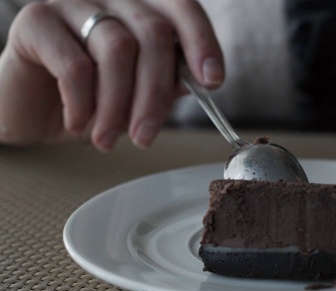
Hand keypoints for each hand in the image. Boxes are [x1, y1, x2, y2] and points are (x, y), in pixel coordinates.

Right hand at [0, 0, 223, 151]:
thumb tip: (199, 82)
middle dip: (155, 93)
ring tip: (108, 138)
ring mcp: (73, 2)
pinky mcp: (36, 19)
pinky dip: (83, 104)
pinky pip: (74, 64)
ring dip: (118, 105)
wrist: (29, 107)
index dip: (202, 42)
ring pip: (116, 48)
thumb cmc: (90, 96)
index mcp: (143, 7)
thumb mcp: (138, 92)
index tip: (213, 82)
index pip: (183, 9)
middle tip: (147, 136)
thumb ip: (169, 80)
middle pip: (153, 33)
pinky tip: (79, 124)